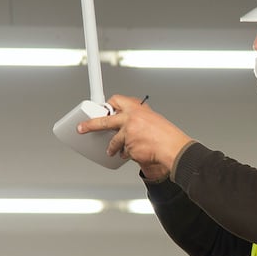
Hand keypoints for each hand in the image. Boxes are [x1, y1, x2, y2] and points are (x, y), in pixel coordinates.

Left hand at [77, 95, 191, 178]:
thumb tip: (128, 122)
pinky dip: (129, 154)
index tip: (103, 108)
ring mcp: (128, 135)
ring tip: (113, 152)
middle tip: (82, 128)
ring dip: (114, 148)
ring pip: (115, 142)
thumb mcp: (153, 119)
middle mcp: (130, 120)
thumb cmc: (167, 135)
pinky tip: (139, 153)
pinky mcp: (129, 149)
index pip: (116, 101)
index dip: (109, 105)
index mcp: (136, 110)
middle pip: (104, 121)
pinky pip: (125, 152)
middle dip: (90, 125)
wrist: (174, 148)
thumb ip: (139, 118)